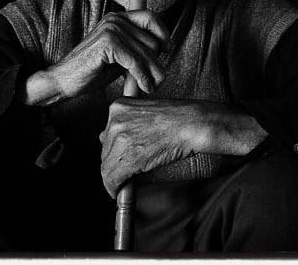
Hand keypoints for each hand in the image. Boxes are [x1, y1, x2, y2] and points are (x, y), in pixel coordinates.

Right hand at [19, 10, 169, 105]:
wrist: (65, 80)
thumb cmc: (93, 70)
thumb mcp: (119, 55)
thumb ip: (136, 48)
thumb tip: (164, 50)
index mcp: (117, 18)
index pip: (150, 17)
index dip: (163, 33)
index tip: (168, 49)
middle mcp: (115, 20)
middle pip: (151, 39)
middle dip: (157, 63)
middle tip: (157, 80)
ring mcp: (111, 30)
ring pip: (146, 52)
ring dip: (152, 74)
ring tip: (151, 87)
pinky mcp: (107, 44)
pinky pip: (135, 62)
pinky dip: (142, 77)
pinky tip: (143, 88)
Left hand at [99, 98, 267, 197]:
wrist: (193, 123)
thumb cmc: (176, 117)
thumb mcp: (145, 111)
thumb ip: (126, 123)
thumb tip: (105, 139)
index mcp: (118, 106)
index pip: (105, 135)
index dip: (113, 150)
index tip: (118, 158)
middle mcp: (115, 120)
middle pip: (105, 150)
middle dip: (114, 162)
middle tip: (126, 171)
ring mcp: (121, 138)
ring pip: (106, 166)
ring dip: (114, 177)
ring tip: (124, 182)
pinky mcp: (129, 157)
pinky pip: (112, 179)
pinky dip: (113, 188)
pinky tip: (118, 191)